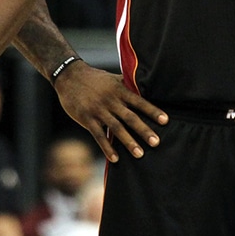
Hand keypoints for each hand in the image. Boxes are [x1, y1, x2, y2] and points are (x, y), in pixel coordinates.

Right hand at [53, 60, 167, 162]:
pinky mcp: (86, 119)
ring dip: (128, 142)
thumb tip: (145, 89)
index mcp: (119, 90)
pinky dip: (107, 147)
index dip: (152, 111)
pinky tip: (115, 159)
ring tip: (140, 154)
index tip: (165, 120)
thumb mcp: (112, 79)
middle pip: (130, 117)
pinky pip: (98, 135)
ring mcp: (98, 110)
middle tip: (156, 142)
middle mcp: (110, 101)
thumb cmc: (94, 78)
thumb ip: (127, 85)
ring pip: (116, 128)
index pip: (139, 102)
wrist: (69, 76)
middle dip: (144, 130)